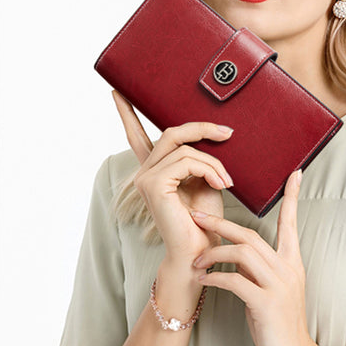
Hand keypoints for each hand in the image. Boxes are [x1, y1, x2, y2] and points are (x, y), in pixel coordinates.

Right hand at [112, 90, 233, 262]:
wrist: (201, 253)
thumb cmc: (206, 222)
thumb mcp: (206, 182)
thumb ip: (200, 159)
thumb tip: (215, 134)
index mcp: (155, 171)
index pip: (137, 137)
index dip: (127, 114)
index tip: (117, 93)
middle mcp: (145, 173)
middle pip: (171, 133)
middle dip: (201, 129)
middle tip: (228, 134)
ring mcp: (146, 178)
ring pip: (184, 148)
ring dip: (214, 162)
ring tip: (227, 181)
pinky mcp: (154, 185)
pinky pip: (187, 160)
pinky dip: (209, 169)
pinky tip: (221, 184)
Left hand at [189, 169, 319, 345]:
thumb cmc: (278, 326)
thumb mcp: (270, 291)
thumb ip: (258, 270)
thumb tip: (235, 253)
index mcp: (292, 263)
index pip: (291, 223)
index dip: (292, 198)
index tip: (295, 173)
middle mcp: (288, 270)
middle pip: (251, 234)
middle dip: (221, 223)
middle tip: (196, 216)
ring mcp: (279, 287)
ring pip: (242, 253)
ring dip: (214, 252)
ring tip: (196, 259)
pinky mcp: (266, 305)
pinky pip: (236, 281)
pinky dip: (215, 277)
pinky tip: (203, 279)